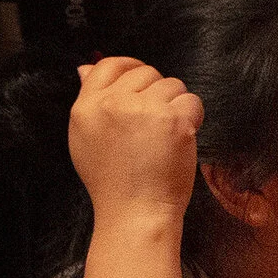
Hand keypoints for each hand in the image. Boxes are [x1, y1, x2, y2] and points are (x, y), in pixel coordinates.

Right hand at [68, 57, 203, 223]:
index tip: (143, 80)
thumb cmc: (113, 182)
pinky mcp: (173, 120)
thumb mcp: (84, 139)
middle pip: (146, 73)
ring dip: (176, 106)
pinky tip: (180, 139)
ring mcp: (144, 110)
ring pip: (172, 85)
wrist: (135, 212)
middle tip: (154, 124)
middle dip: (157, 92)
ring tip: (164, 136)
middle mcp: (112, 103)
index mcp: (86, 107)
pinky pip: (192, 101)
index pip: (108, 65)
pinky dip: (193, 118)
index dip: (130, 66)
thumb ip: (89, 101)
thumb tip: (85, 67)